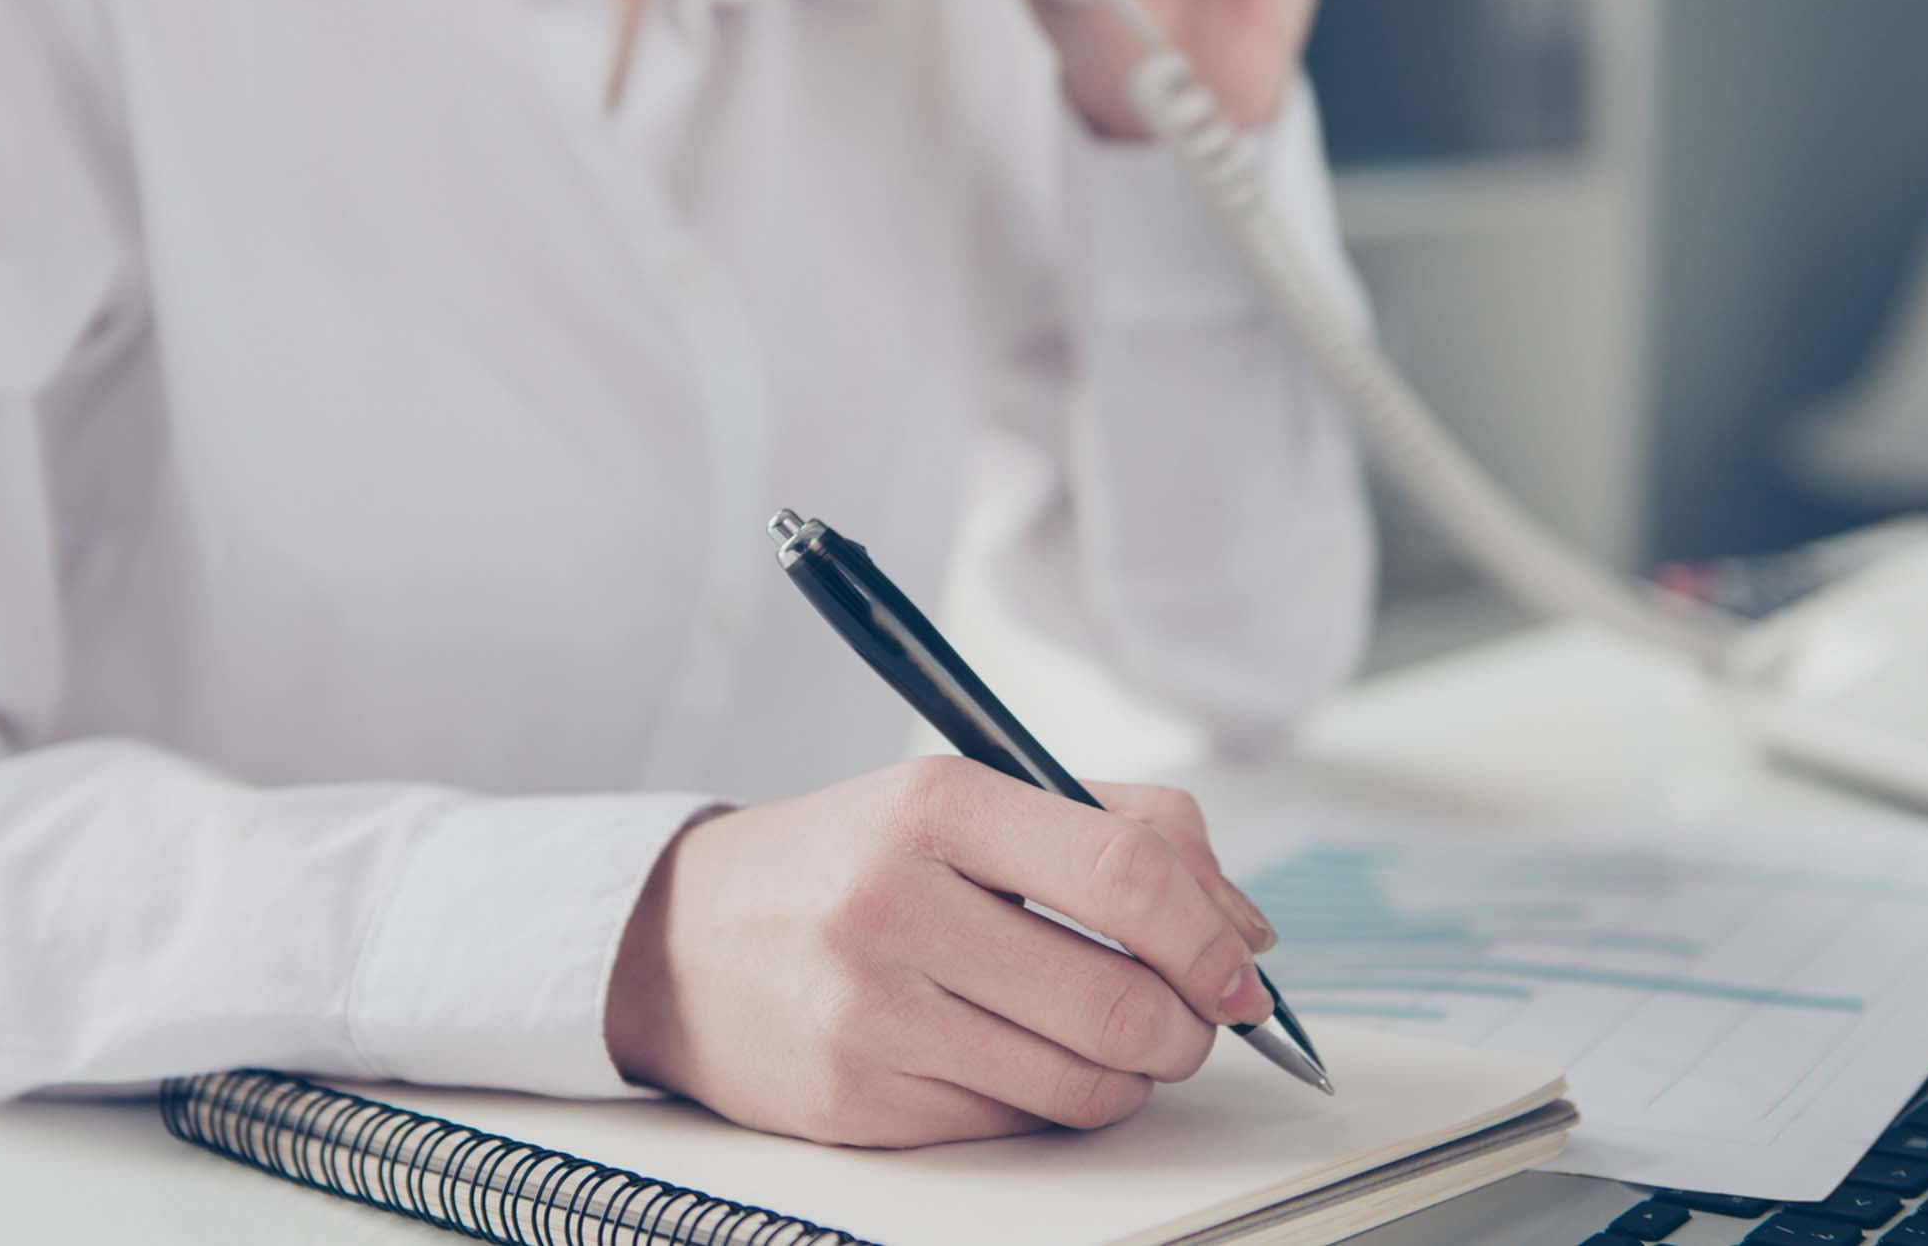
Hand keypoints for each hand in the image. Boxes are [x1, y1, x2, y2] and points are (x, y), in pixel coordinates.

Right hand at [604, 759, 1281, 1146]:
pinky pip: (1013, 1126)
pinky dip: (1048, 1105)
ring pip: (1080, 1085)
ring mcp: (870, 1013)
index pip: (1124, 874)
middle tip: (1191, 1022)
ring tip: (1109, 1042)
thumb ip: (1121, 830)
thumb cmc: (851, 863)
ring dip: (1129, 1077)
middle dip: (1187, 1028)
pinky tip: (1019, 1062)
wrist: (680, 941)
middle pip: (1118, 1001)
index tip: (1241, 971)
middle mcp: (896, 904)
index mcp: (937, 805)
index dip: (1209, 937)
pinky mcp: (856, 1102)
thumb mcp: (966, 801)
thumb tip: (1247, 929)